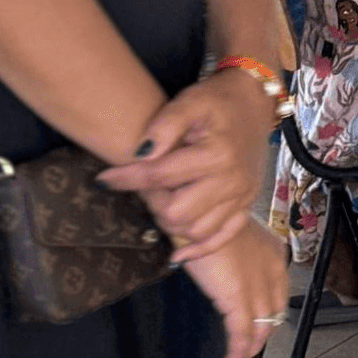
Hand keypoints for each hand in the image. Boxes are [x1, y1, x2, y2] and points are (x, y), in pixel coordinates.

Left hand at [97, 69, 274, 261]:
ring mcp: (242, 196)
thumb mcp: (190, 101)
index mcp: (217, 154)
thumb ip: (164, 125)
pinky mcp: (246, 205)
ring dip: (171, 221)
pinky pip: (222, 238)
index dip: (125, 178)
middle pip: (176, 214)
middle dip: (152, 202)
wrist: (253, 104)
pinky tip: (177, 255)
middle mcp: (232, 181)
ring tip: (162, 200)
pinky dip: (199, 249)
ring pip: (195, 231)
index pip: (159, 177)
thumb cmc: (217, 102)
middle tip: (142, 186)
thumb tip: (139, 155)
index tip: (104, 178)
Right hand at [181, 219, 288, 357]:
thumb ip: (239, 257)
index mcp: (274, 253)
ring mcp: (257, 284)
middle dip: (261, 335)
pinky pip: (241, 332)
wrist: (196, 215)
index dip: (270, 314)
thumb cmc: (207, 221)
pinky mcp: (238, 296)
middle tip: (248, 350)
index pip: (278, 293)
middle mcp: (272, 269)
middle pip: (272, 313)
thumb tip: (228, 272)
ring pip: (259, 327)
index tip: (260, 327)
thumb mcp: (232, 237)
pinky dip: (236, 351)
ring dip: (249, 348)